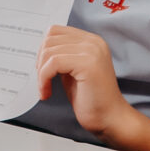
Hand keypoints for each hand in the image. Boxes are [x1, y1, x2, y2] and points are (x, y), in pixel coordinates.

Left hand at [35, 25, 149, 150]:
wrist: (109, 118)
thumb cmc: (91, 99)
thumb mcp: (72, 70)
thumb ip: (62, 56)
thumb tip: (40, 49)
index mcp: (91, 41)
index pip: (55, 31)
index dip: (43, 50)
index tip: (42, 69)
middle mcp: (93, 42)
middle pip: (50, 39)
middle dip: (40, 61)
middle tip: (43, 80)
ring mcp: (92, 51)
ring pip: (49, 51)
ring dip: (41, 73)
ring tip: (45, 88)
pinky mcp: (88, 64)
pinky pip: (53, 63)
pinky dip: (44, 79)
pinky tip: (46, 93)